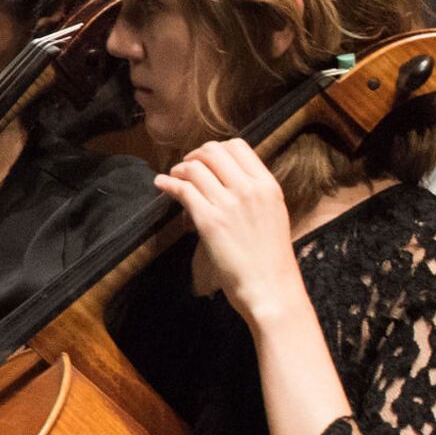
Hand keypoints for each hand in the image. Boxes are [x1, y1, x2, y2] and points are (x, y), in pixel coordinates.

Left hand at [155, 138, 303, 318]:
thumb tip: (228, 178)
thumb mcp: (274, 214)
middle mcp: (250, 190)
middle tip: (187, 167)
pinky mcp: (209, 222)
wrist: (271, 288)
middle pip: (214, 151)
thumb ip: (255, 193)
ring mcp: (229, 204)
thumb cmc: (272, 258)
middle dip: (195, 156)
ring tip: (174, 178)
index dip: (217, 149)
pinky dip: (168, 184)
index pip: (238, 146)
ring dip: (180, 169)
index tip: (207, 161)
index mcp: (268, 186)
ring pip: (196, 168)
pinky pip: (183, 190)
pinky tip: (162, 185)